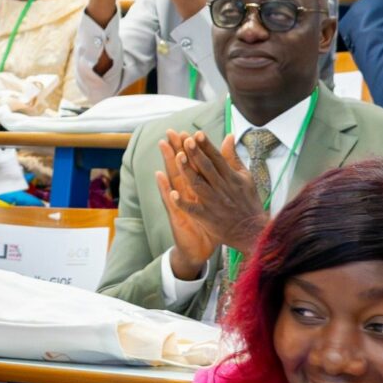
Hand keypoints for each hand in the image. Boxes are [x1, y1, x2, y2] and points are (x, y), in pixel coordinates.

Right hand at [155, 133, 219, 280]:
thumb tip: (223, 171)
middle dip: (176, 149)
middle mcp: (185, 194)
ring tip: (165, 146)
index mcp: (196, 189)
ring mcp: (180, 203)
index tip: (186, 131)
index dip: (189, 149)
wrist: (196, 250)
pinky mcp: (177, 215)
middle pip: (180, 168)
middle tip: (170, 132)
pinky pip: (171, 200)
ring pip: (173, 179)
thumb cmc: (207, 226)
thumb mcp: (212, 204)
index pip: (192, 166)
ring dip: (169, 162)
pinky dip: (166, 189)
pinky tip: (160, 176)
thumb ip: (217, 185)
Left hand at [165, 133, 268, 252]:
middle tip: (185, 139)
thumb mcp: (245, 177)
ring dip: (187, 171)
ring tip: (177, 157)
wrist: (254, 232)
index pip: (217, 158)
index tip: (197, 133)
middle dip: (196, 153)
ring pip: (198, 184)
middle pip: (207, 168)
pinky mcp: (207, 217)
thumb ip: (233, 157)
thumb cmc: (248, 202)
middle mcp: (222, 188)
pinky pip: (193, 209)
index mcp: (231, 178)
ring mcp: (214, 203)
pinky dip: (183, 202)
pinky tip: (172, 193)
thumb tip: (229, 136)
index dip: (207, 146)